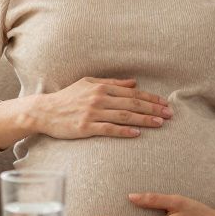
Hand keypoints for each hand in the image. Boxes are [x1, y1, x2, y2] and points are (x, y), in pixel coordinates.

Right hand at [23, 77, 172, 139]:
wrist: (44, 111)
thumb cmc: (68, 97)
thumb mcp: (89, 83)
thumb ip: (112, 83)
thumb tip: (133, 82)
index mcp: (101, 87)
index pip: (132, 93)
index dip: (151, 98)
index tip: (165, 103)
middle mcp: (99, 98)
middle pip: (132, 103)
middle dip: (153, 109)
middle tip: (169, 114)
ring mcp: (92, 113)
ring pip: (124, 116)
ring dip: (144, 119)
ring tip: (159, 123)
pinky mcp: (85, 127)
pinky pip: (109, 129)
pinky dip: (124, 131)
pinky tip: (137, 133)